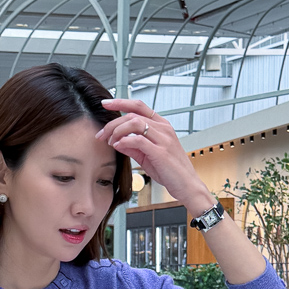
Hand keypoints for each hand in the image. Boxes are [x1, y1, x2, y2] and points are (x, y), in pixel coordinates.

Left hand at [97, 97, 215, 215]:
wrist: (187, 185)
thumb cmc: (170, 171)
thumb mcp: (147, 156)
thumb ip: (132, 147)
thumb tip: (115, 141)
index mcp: (162, 126)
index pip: (139, 106)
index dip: (121, 102)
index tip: (106, 104)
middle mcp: (163, 128)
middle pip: (132, 114)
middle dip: (113, 123)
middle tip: (101, 134)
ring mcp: (163, 139)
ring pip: (134, 123)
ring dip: (117, 131)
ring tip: (110, 141)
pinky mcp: (161, 152)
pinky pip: (139, 140)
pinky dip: (125, 141)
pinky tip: (118, 145)